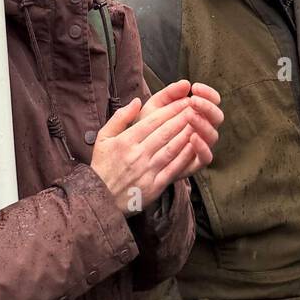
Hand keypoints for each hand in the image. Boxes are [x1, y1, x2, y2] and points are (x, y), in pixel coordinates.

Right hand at [90, 85, 220, 215]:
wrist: (101, 199)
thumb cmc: (102, 165)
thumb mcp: (103, 138)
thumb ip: (119, 117)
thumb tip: (137, 101)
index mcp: (125, 141)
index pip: (152, 121)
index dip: (170, 109)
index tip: (183, 101)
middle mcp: (137, 155)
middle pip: (165, 132)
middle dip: (182, 117)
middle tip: (196, 106)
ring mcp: (147, 171)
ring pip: (171, 148)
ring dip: (187, 134)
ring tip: (198, 122)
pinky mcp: (155, 186)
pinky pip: (173, 168)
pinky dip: (185, 156)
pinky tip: (194, 146)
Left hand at [139, 81, 222, 178]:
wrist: (138, 155)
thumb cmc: (149, 127)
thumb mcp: (155, 107)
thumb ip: (169, 93)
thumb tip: (185, 83)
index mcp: (198, 113)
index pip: (213, 101)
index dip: (208, 93)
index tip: (195, 87)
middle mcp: (204, 130)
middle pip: (217, 117)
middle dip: (207, 107)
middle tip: (194, 101)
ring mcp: (202, 147)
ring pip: (213, 135)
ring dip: (204, 124)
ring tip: (190, 116)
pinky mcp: (196, 164)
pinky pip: (206, 157)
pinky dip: (202, 147)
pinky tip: (193, 137)